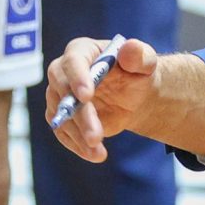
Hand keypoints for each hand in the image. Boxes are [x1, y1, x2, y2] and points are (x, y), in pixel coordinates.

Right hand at [44, 34, 159, 162]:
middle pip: (62, 92)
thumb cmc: (137, 72)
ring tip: (99, 152)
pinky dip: (78, 146)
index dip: (78, 78)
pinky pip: (63, 133)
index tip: (86, 96)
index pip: (73, 62)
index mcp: (82, 51)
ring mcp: (60, 96)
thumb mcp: (145, 62)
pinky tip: (95, 154)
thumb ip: (139, 55)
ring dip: (78, 135)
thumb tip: (130, 49)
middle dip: (79, 115)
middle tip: (96, 135)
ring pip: (61, 117)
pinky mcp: (63, 117)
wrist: (134, 94)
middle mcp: (64, 72)